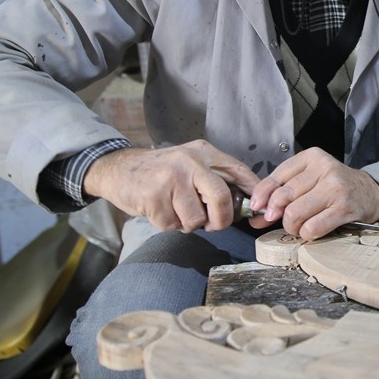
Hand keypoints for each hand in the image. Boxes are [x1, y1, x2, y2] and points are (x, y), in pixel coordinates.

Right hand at [83, 141, 259, 232]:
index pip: (240, 172)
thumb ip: (217, 177)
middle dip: (221, 220)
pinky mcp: (153, 197)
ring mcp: (170, 179)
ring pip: (196, 218)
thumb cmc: (161, 171)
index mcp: (204, 153)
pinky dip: (169, 224)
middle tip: (213, 224)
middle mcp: (189, 162)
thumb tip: (250, 202)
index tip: (259, 211)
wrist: (119, 169)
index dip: (254, 194)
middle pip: (221, 198)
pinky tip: (161, 210)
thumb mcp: (192, 163)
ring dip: (189, 224)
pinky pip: (172, 225)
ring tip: (178, 211)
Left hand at [246, 148, 378, 239]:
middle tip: (283, 221)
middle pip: (283, 197)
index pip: (277, 176)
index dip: (262, 195)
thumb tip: (256, 217)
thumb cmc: (335, 188)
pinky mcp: (344, 209)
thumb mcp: (311, 180)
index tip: (258, 207)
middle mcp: (325, 169)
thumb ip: (283, 193)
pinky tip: (312, 231)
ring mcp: (335, 188)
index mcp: (313, 157)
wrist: (370, 194)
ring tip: (300, 226)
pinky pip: (312, 228)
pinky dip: (306, 234)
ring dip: (292, 227)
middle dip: (277, 215)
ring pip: (294, 214)